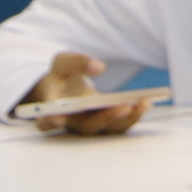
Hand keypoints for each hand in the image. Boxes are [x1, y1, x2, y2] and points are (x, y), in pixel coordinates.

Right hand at [22, 53, 153, 135]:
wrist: (66, 88)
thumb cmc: (61, 75)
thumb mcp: (63, 62)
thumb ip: (77, 62)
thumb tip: (99, 67)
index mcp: (52, 109)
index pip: (45, 121)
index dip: (50, 121)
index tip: (59, 118)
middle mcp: (71, 122)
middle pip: (85, 127)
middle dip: (105, 118)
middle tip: (123, 107)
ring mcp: (89, 125)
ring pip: (106, 129)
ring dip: (125, 119)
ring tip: (142, 104)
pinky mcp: (105, 123)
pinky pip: (119, 125)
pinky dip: (133, 116)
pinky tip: (146, 103)